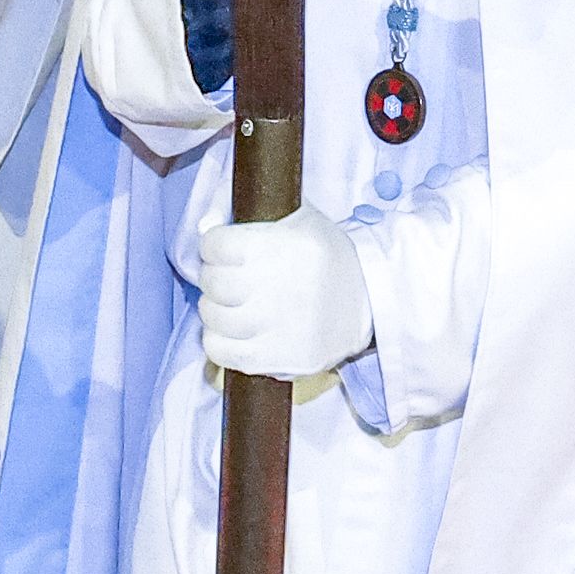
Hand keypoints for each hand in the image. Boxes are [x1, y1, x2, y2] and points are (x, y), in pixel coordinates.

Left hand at [187, 186, 376, 380]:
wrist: (369, 302)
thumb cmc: (327, 257)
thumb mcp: (299, 219)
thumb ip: (251, 215)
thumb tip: (205, 224)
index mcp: (281, 245)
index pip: (215, 244)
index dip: (214, 244)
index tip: (223, 249)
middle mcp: (276, 285)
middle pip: (212, 281)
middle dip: (214, 275)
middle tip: (229, 277)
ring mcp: (275, 326)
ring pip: (212, 317)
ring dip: (216, 308)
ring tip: (234, 303)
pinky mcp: (277, 358)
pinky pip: (220, 351)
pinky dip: (219, 340)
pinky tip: (236, 330)